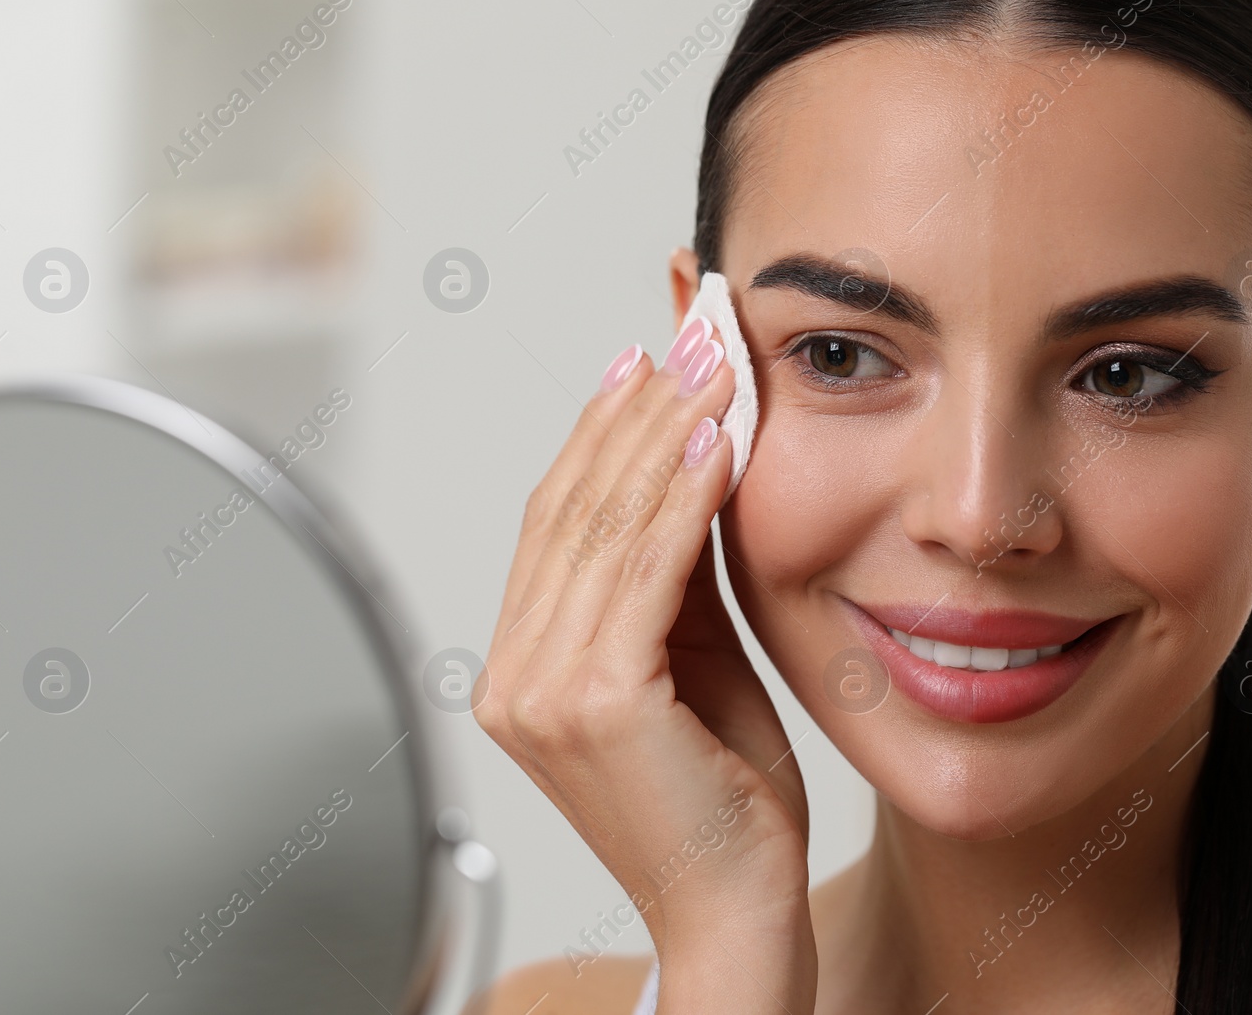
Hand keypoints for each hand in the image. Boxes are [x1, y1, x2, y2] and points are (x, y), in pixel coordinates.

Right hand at [474, 332, 815, 1010]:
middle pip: (571, 509)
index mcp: (524, 666)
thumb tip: (688, 463)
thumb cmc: (722, 801)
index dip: (600, 432)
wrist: (735, 914)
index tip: (645, 361)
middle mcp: (515, 675)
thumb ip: (675, 574)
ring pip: (602, 528)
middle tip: (688, 336)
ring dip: (662, 435)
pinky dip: (679, 498)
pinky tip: (714, 440)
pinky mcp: (592, 706)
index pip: (557, 519)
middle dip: (635, 412)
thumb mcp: (693, 661)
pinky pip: (642, 573)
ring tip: (710, 364)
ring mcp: (541, 693)